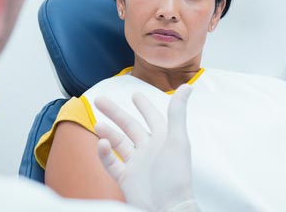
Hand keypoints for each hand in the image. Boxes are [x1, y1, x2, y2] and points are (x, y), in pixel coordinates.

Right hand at [94, 84, 197, 211]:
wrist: (166, 208)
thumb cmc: (175, 176)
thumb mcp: (177, 140)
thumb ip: (177, 112)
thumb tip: (188, 86)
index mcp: (163, 139)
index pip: (153, 117)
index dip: (145, 106)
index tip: (135, 94)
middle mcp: (149, 150)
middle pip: (130, 126)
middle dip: (115, 113)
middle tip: (99, 100)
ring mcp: (137, 164)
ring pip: (118, 143)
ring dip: (107, 132)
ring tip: (97, 124)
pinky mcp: (126, 179)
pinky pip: (112, 163)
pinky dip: (104, 154)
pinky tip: (102, 145)